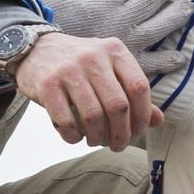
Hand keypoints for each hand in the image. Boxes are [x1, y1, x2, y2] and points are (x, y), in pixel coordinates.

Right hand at [14, 32, 162, 150]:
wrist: (35, 49)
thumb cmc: (80, 66)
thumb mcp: (109, 69)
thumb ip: (133, 93)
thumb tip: (158, 120)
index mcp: (115, 51)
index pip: (139, 87)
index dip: (142, 116)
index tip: (137, 132)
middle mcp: (93, 56)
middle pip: (118, 105)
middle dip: (121, 133)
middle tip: (117, 145)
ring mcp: (69, 69)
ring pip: (93, 115)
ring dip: (98, 137)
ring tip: (96, 141)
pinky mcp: (47, 84)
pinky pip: (66, 120)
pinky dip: (74, 136)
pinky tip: (76, 137)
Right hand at [33, 0, 193, 75]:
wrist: (29, 49)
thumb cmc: (43, 11)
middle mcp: (118, 20)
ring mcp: (123, 44)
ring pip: (158, 27)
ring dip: (175, 17)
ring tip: (186, 9)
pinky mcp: (123, 66)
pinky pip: (150, 65)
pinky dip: (166, 61)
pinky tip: (179, 57)